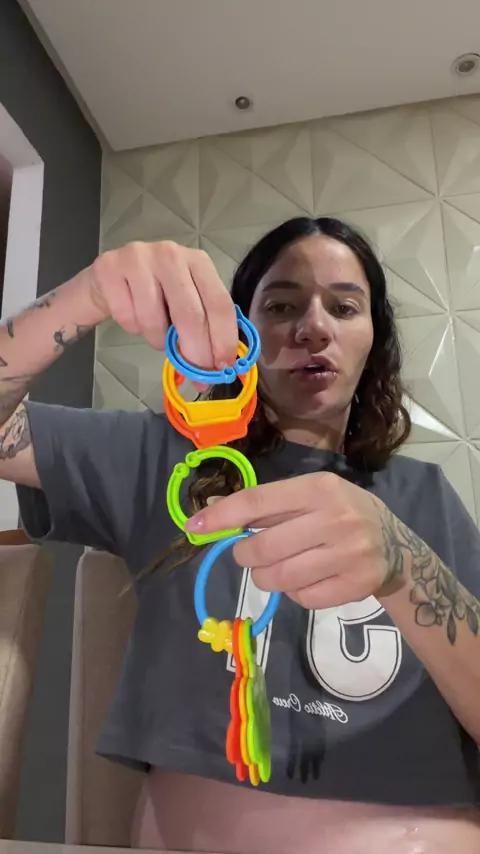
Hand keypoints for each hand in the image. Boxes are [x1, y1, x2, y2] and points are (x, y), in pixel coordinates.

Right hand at [86, 241, 237, 370]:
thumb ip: (204, 328)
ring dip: (156, 340)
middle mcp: (171, 254)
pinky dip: (132, 328)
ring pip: (154, 320)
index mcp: (198, 262)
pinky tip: (131, 315)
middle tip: (196, 377)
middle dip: (196, 353)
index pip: (220, 304)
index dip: (224, 340)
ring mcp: (139, 258)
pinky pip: (127, 317)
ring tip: (154, 332)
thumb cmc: (153, 294)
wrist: (106, 279)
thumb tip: (217, 369)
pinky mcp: (109, 268)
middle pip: (191, 315)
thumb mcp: (184, 304)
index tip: (223, 368)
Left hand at [186, 473, 400, 608]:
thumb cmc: (341, 512)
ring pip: (279, 578)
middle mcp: (336, 519)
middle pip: (264, 547)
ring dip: (266, 577)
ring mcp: (349, 555)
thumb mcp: (310, 495)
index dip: (222, 515)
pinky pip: (302, 598)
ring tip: (276, 568)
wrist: (395, 544)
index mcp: (319, 488)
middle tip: (249, 554)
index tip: (195, 526)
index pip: (258, 501)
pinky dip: (294, 593)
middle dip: (245, 555)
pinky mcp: (355, 586)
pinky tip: (306, 578)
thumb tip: (210, 511)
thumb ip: (265, 505)